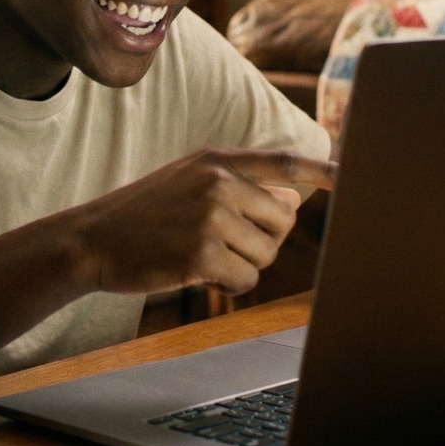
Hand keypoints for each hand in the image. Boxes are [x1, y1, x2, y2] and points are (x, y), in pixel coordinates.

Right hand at [70, 148, 337, 297]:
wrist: (92, 239)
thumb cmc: (143, 214)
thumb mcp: (187, 181)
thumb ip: (238, 184)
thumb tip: (292, 198)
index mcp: (217, 161)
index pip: (283, 162)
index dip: (322, 169)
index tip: (352, 174)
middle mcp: (219, 183)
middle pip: (281, 223)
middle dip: (260, 243)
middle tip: (222, 244)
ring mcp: (210, 217)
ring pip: (265, 255)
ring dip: (241, 266)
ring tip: (201, 255)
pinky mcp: (201, 253)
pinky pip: (244, 280)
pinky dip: (226, 284)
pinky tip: (196, 273)